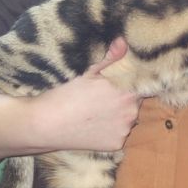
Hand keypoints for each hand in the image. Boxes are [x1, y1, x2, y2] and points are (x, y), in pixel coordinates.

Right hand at [30, 37, 141, 152]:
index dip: (131, 82)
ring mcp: (125, 130)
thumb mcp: (89, 72)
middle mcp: (132, 111)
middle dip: (125, 98)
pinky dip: (111, 130)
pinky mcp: (117, 144)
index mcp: (127, 90)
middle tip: (103, 97)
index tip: (118, 82)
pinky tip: (94, 126)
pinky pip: (120, 134)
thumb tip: (123, 42)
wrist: (46, 124)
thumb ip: (111, 58)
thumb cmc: (66, 94)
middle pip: (135, 102)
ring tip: (97, 111)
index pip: (142, 84)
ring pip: (129, 118)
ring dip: (120, 115)